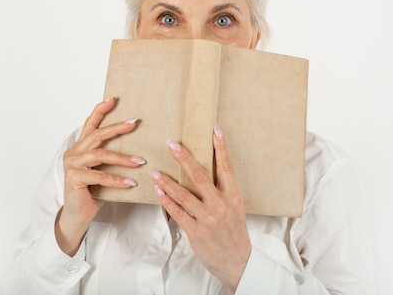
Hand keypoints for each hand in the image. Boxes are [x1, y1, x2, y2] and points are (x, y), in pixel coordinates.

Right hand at [55, 97, 144, 255]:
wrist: (78, 214)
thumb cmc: (92, 192)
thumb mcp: (103, 171)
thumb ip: (111, 159)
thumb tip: (139, 149)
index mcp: (80, 148)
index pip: (90, 124)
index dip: (100, 110)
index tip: (113, 99)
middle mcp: (74, 153)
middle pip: (97, 135)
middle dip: (116, 128)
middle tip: (134, 123)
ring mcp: (73, 165)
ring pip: (100, 155)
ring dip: (122, 158)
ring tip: (140, 162)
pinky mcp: (75, 179)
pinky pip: (100, 176)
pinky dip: (117, 180)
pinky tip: (131, 182)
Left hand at [149, 126, 250, 291]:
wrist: (238, 263)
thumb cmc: (235, 234)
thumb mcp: (235, 209)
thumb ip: (222, 192)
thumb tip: (207, 171)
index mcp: (234, 197)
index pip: (227, 168)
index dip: (221, 148)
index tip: (215, 130)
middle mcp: (221, 205)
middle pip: (201, 176)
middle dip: (185, 159)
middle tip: (172, 144)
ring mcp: (208, 219)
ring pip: (184, 195)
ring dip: (167, 181)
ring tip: (154, 171)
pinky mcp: (196, 232)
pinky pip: (177, 213)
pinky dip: (166, 200)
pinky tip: (158, 190)